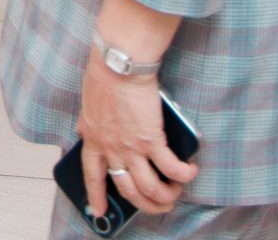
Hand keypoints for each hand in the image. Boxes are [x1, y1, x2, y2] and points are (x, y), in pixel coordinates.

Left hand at [76, 48, 197, 217]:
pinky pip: (172, 169)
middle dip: (145, 204)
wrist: (118, 65)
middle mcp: (111, 149)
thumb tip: (87, 130)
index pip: (92, 175)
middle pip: (127, 189)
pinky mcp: (152, 140)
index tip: (100, 212)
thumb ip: (90, 123)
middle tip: (158, 206)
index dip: (97, 196)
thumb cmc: (103, 76)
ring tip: (176, 191)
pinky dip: (184, 175)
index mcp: (92, 139)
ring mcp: (131, 148)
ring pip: (150, 189)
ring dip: (167, 196)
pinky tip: (190, 171)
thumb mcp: (88, 105)